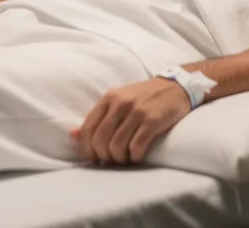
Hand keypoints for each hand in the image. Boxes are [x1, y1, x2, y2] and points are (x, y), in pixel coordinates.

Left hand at [71, 78, 191, 165]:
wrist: (175, 86)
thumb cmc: (144, 97)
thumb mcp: (118, 100)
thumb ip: (97, 117)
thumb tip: (73, 135)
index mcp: (109, 98)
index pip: (89, 128)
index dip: (88, 149)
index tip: (95, 158)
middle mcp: (120, 103)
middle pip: (101, 139)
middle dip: (104, 157)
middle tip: (112, 162)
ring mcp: (137, 111)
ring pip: (117, 146)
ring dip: (120, 159)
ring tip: (126, 160)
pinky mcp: (152, 120)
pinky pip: (137, 146)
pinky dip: (135, 157)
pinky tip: (138, 157)